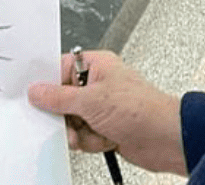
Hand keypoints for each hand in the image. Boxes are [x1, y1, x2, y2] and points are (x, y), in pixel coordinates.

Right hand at [27, 49, 186, 175]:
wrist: (167, 139)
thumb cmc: (142, 109)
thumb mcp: (91, 101)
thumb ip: (59, 97)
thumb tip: (37, 92)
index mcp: (97, 65)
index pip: (60, 69)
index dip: (48, 84)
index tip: (37, 97)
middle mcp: (99, 84)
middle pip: (64, 98)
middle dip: (65, 115)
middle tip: (66, 121)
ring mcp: (103, 107)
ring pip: (72, 120)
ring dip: (79, 131)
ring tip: (92, 131)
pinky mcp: (107, 127)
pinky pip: (84, 135)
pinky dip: (91, 141)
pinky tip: (104, 139)